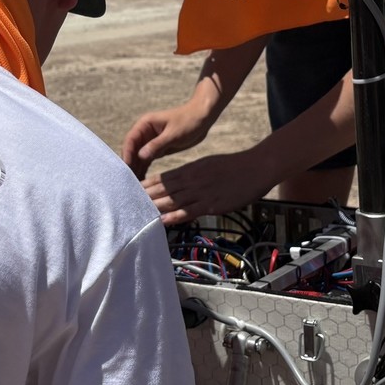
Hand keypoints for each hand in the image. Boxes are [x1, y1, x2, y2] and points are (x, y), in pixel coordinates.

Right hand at [120, 102, 213, 178]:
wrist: (202, 118)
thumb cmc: (188, 122)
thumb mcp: (173, 134)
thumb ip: (156, 145)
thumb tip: (140, 156)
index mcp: (145, 124)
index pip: (131, 140)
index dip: (127, 154)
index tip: (127, 168)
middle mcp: (144, 133)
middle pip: (132, 150)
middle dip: (130, 164)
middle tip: (128, 181)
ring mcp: (150, 142)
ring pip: (138, 157)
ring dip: (136, 169)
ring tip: (134, 184)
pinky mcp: (158, 149)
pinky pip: (147, 161)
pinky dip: (144, 169)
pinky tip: (142, 181)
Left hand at [145, 150, 273, 226]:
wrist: (256, 167)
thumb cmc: (234, 166)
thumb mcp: (209, 164)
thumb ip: (193, 173)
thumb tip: (178, 180)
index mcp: (192, 168)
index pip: (164, 177)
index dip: (148, 184)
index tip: (133, 189)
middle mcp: (194, 179)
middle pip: (164, 189)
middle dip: (146, 196)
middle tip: (128, 202)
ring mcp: (202, 192)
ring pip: (173, 200)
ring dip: (156, 206)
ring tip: (139, 212)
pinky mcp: (212, 204)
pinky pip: (190, 211)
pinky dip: (175, 216)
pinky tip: (163, 220)